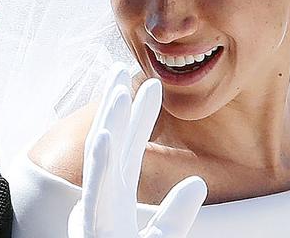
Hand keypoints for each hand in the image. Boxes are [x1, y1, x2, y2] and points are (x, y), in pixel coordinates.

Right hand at [68, 64, 206, 237]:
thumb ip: (174, 215)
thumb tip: (197, 183)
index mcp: (118, 193)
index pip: (130, 145)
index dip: (138, 114)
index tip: (149, 84)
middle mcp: (104, 194)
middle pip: (110, 139)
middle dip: (114, 104)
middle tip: (120, 66)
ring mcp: (95, 209)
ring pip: (100, 159)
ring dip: (107, 125)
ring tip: (116, 93)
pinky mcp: (92, 227)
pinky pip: (96, 193)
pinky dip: (100, 165)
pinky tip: (105, 138)